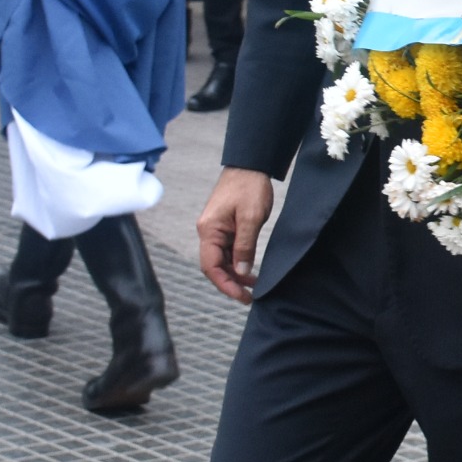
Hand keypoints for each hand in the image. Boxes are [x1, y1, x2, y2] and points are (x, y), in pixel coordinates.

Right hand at [199, 166, 275, 303]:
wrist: (250, 166)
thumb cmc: (249, 187)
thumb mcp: (251, 218)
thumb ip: (245, 246)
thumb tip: (241, 271)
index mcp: (209, 230)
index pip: (211, 266)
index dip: (225, 284)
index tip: (241, 296)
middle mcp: (208, 232)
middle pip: (214, 266)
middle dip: (231, 282)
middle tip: (250, 295)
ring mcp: (215, 230)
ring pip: (221, 260)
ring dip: (235, 273)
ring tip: (254, 285)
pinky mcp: (225, 227)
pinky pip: (228, 250)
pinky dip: (238, 262)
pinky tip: (250, 269)